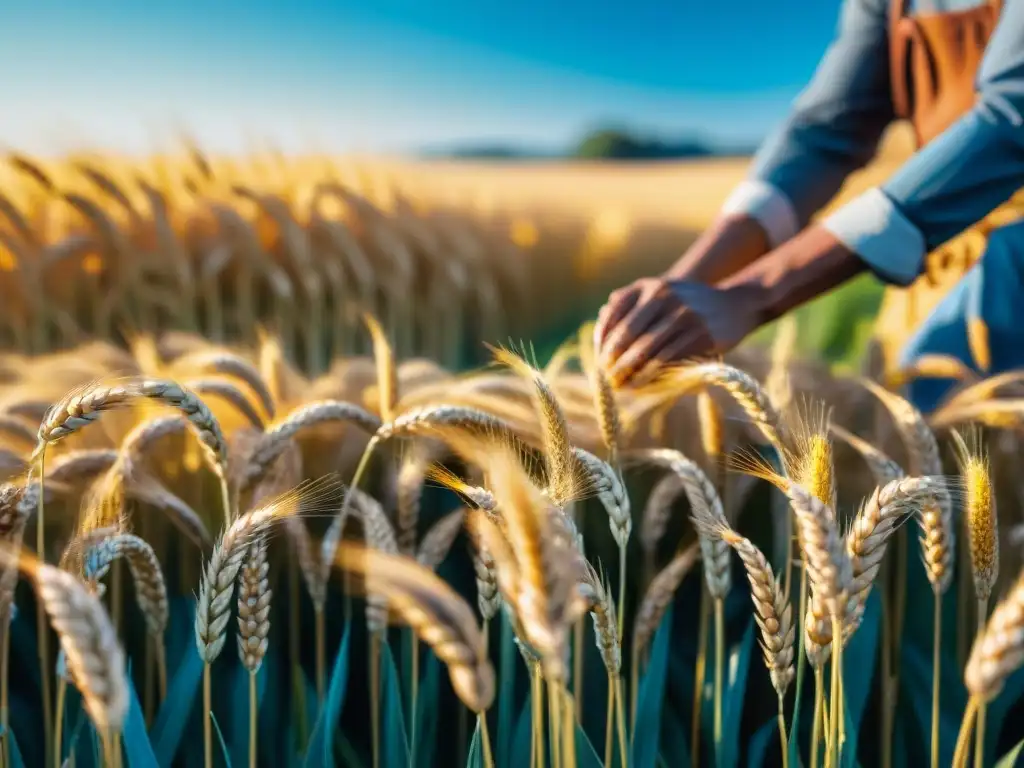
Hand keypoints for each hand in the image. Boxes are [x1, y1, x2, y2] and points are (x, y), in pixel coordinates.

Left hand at [594, 277, 763, 387]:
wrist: (736, 303)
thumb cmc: (689, 303)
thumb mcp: (661, 291)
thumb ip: (631, 303)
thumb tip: (600, 328)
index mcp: (649, 286)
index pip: (614, 313)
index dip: (602, 339)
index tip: (597, 358)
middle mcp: (664, 296)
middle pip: (627, 333)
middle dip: (612, 358)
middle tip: (604, 377)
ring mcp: (683, 315)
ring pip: (645, 349)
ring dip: (628, 371)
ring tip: (619, 385)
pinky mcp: (699, 334)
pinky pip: (666, 358)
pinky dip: (649, 374)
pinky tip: (640, 384)